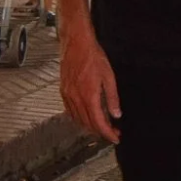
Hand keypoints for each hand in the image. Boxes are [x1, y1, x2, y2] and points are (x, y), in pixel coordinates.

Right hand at [57, 22, 121, 143]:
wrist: (76, 43)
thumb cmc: (93, 56)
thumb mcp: (109, 76)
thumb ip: (112, 97)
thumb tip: (116, 114)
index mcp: (89, 96)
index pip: (98, 122)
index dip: (107, 133)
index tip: (115, 138)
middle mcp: (76, 98)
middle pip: (88, 124)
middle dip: (101, 131)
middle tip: (112, 132)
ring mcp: (68, 95)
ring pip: (78, 119)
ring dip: (90, 126)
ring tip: (102, 126)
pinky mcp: (63, 91)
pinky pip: (70, 111)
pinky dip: (79, 118)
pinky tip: (86, 116)